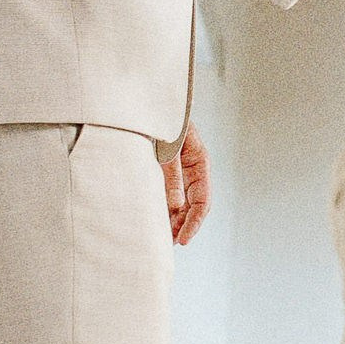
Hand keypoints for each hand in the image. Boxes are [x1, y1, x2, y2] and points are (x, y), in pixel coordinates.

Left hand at [164, 122, 211, 245]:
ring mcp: (178, 168)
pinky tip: (155, 219)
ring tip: (163, 237)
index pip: (203, 200)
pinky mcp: (162, 167)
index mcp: (199, 161)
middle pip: (193, 205)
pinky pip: (167, 192)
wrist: (142, 99)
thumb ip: (171, 175)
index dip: (194, 222)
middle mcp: (191, 167)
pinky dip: (163, 207)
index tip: (182, 239)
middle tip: (170, 244)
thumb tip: (175, 207)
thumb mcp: (165, 147)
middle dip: (183, 226)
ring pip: (180, 202)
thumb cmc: (157, 117)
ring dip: (174, 219)